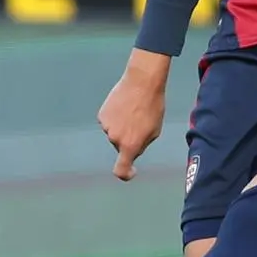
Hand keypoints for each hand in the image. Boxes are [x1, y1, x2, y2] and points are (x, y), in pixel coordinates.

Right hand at [98, 50, 169, 180]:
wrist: (142, 82)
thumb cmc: (153, 106)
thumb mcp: (154, 130)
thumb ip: (142, 144)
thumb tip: (132, 148)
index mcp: (131, 145)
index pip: (121, 169)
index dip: (125, 174)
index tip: (131, 170)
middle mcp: (115, 139)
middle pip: (122, 146)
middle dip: (130, 139)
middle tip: (141, 122)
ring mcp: (106, 127)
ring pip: (115, 133)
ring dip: (123, 126)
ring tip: (134, 111)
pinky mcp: (101, 115)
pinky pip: (109, 122)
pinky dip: (115, 117)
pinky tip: (124, 106)